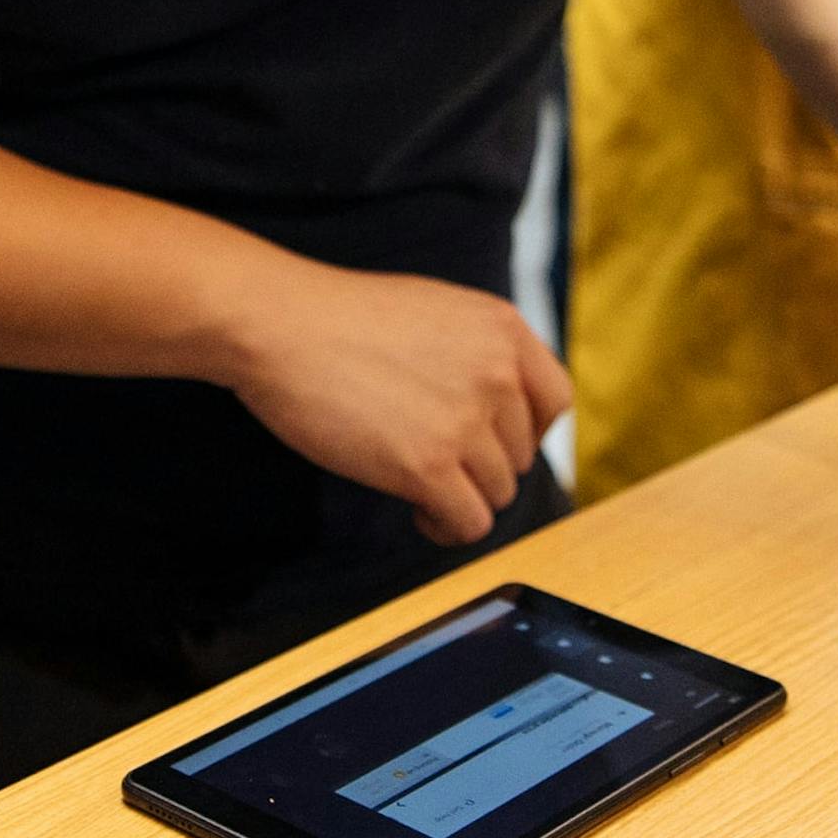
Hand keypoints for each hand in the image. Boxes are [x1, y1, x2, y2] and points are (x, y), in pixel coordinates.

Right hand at [223, 260, 570, 546]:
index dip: (526, 431)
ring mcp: (465, 421)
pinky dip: (448, 527)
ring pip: (498, 493)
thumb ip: (479, 351)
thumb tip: (500, 408)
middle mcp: (497, 373)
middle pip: (522, 455)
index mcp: (503, 329)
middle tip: (435, 461)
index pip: (556, 401)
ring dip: (462, 496)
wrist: (281, 325)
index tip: (492, 442)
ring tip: (420, 484)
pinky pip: (470, 523)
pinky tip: (419, 510)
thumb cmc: (341, 318)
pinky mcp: (429, 466)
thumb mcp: (436, 310)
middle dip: (482, 465)